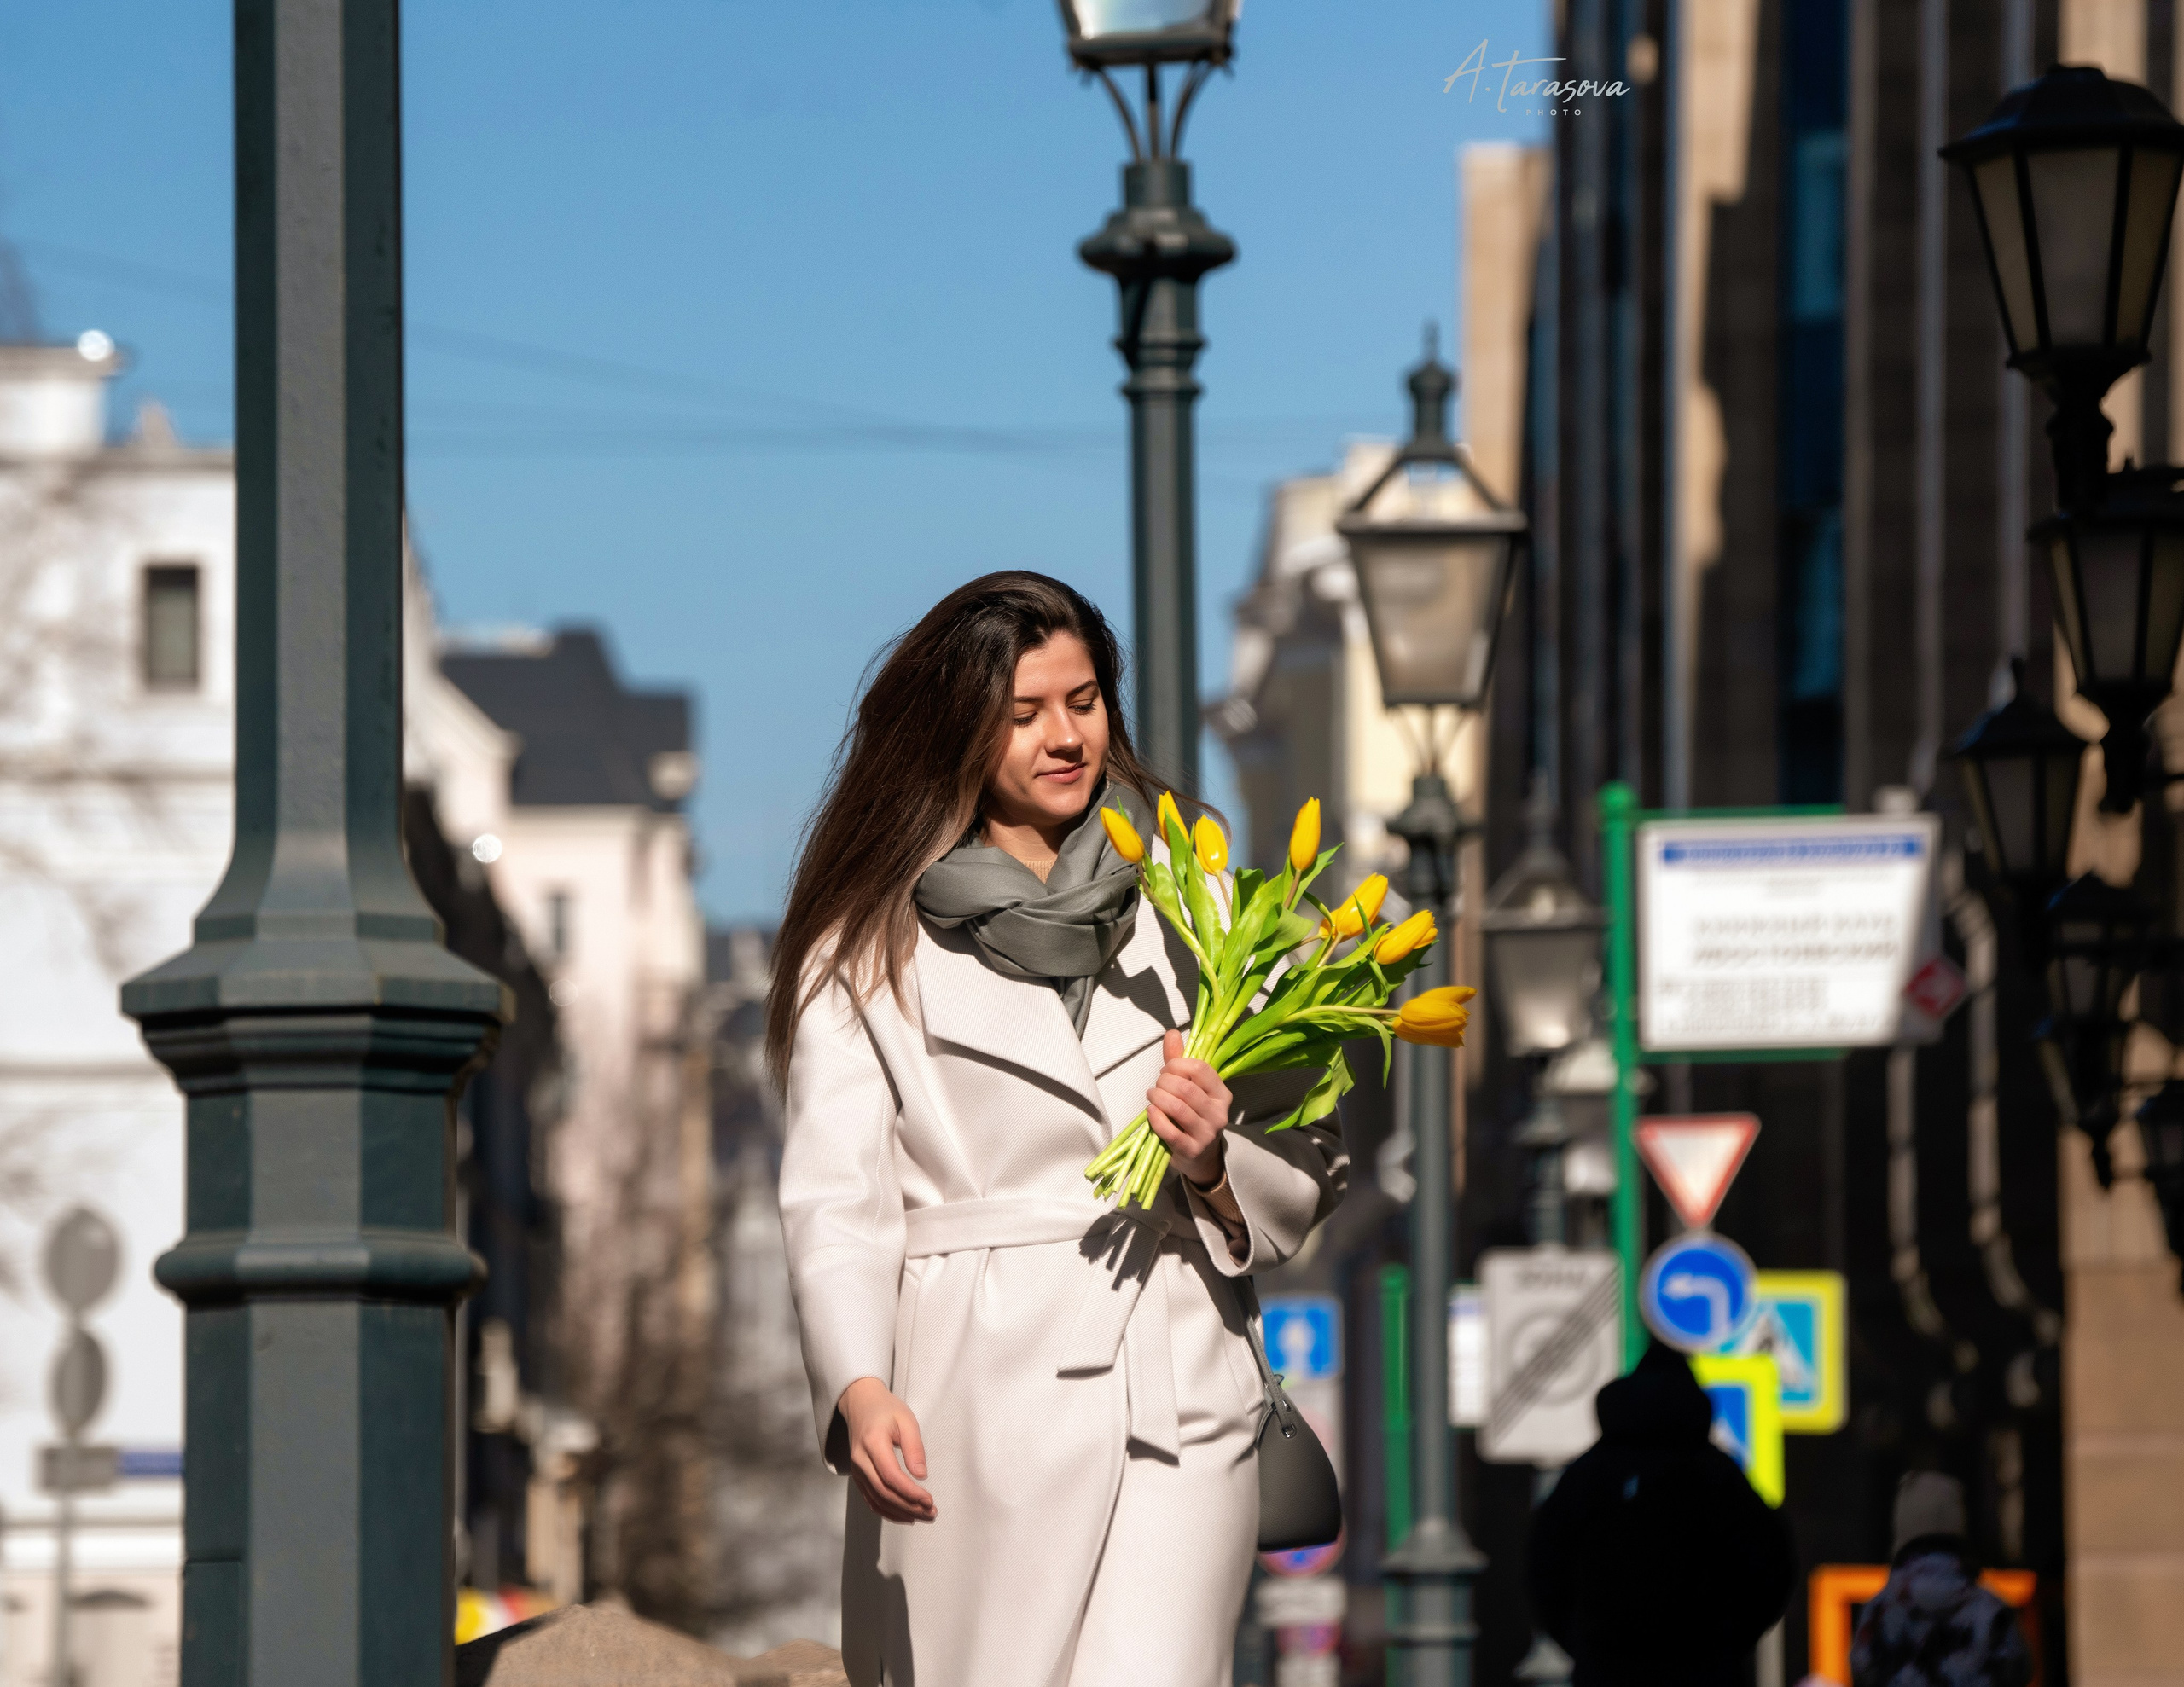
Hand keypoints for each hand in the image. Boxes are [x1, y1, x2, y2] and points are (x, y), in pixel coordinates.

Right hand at [838, 1377, 935, 1523]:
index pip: (890, 1476)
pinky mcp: (858, 1477)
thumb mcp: (906, 1420)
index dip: (910, 1492)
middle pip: (883, 1492)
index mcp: (873, 1443)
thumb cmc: (886, 1410)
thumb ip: (914, 1448)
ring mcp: (857, 1470)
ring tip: (923, 1516)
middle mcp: (860, 1460)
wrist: (860, 1404)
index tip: (929, 1500)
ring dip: (901, 1512)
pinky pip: (871, 1500)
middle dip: (909, 1507)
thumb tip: (921, 1475)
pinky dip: (888, 1511)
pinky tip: (906, 1515)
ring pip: (877, 1500)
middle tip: (931, 1513)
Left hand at [1146, 1027, 1233, 1187]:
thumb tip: (1171, 1033)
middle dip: (1164, 1082)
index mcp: (1222, 1094)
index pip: (1201, 1069)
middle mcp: (1219, 1113)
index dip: (1178, 1064)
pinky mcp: (1192, 1150)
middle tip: (1157, 1085)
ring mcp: (1207, 1133)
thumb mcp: (1190, 1088)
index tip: (1167, 1069)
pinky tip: (1151, 1112)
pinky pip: (1169, 1130)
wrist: (1201, 1157)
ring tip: (1152, 1096)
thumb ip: (1179, 1061)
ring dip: (1158, 1098)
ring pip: (1178, 1108)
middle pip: (1187, 1088)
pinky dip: (1155, 1118)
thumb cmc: (1192, 1117)